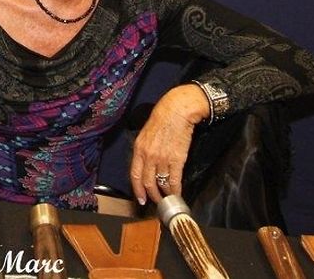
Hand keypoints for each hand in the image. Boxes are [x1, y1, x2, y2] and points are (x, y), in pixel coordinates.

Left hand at [128, 83, 210, 204]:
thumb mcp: (146, 133)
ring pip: (161, 183)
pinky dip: (176, 190)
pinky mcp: (177, 159)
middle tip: (157, 202)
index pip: (135, 174)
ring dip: (165, 194)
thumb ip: (144, 149)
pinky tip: (178, 194)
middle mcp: (149, 156)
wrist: (177, 110)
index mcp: (139, 149)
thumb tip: (146, 164)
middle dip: (152, 195)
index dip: (138, 189)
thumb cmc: (162, 118)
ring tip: (168, 199)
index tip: (141, 199)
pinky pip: (174, 180)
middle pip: (147, 182)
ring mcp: (162, 159)